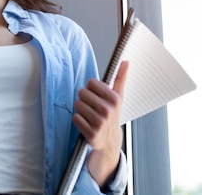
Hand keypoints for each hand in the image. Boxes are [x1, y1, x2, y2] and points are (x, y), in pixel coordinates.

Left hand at [73, 61, 128, 183]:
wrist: (110, 141)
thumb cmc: (112, 115)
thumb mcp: (118, 96)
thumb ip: (120, 77)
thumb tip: (125, 61)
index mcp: (115, 99)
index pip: (91, 82)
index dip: (91, 89)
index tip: (97, 96)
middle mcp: (108, 110)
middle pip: (82, 92)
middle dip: (84, 99)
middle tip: (92, 107)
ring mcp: (100, 123)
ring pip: (77, 105)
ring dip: (81, 110)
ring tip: (89, 115)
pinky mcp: (91, 134)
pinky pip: (75, 118)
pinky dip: (78, 120)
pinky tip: (86, 124)